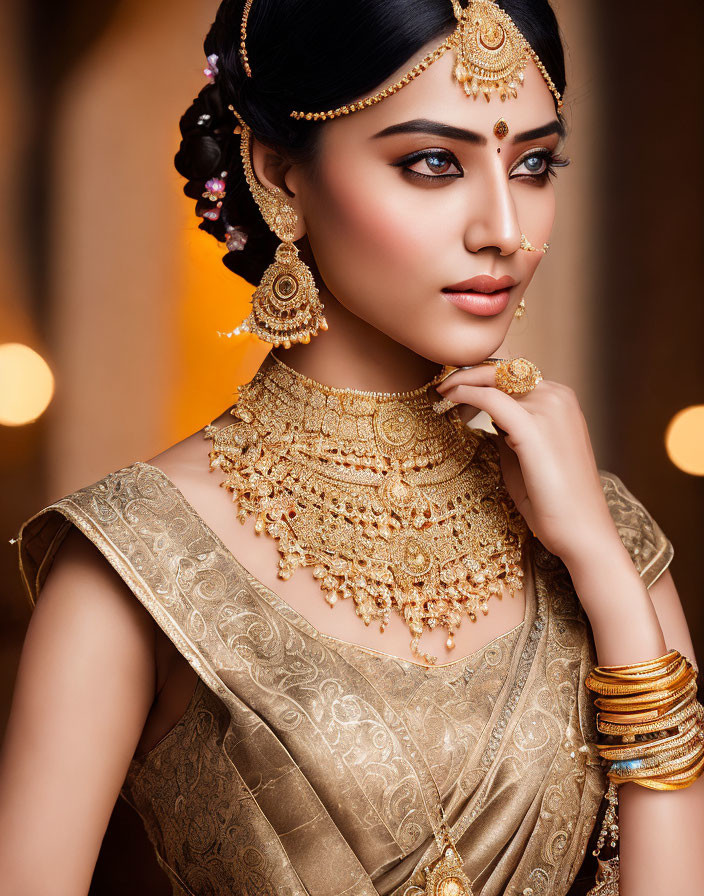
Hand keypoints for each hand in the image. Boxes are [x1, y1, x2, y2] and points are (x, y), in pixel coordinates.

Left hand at [435, 363, 620, 565]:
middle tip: (441, 389)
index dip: (481, 377)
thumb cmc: (554, 501)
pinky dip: (466, 393)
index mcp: (561, 400)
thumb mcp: (527, 456)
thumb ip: (510, 432)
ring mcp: (549, 408)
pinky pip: (491, 398)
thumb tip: (489, 418)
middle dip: (468, 375)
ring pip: (495, 380)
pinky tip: (448, 399)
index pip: (514, 373)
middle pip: (503, 370)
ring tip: (442, 400)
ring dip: (464, 385)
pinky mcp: (533, 427)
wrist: (582, 531)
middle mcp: (557, 396)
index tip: (455, 390)